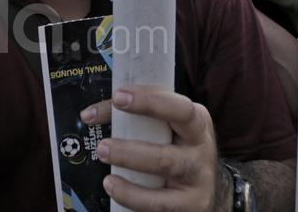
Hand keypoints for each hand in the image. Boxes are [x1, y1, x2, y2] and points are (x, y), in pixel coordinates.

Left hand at [80, 86, 224, 211]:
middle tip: (102, 147)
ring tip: (106, 174)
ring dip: (129, 177)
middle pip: (166, 155)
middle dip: (130, 152)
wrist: (206, 186)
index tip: (118, 97)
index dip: (149, 101)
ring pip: (162, 183)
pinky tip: (114, 188)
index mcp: (197, 123)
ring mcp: (198, 183)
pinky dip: (132, 198)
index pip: (179, 109)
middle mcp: (202, 152)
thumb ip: (133, 115)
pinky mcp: (191, 207)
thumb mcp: (168, 125)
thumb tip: (90, 115)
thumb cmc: (179, 146)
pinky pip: (157, 205)